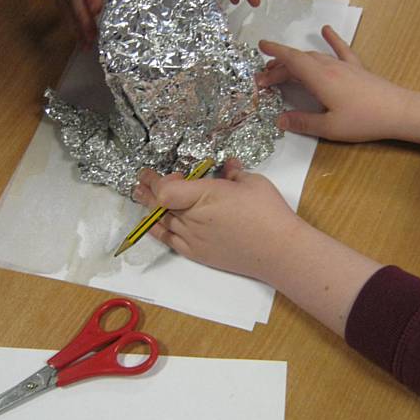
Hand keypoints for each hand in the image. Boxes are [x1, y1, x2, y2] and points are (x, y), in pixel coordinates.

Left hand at [133, 159, 302, 281]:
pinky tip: (152, 223)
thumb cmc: (268, 213)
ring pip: (161, 221)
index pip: (165, 189)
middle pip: (158, 204)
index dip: (161, 179)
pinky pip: (169, 240)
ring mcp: (193, 238)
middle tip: (140, 180)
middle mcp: (193, 218)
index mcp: (204, 195)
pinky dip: (158, 229)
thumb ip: (233, 172)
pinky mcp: (197, 253)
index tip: (171, 173)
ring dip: (149, 208)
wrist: (278, 251)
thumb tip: (227, 166)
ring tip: (140, 196)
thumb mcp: (252, 181)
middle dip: (147, 189)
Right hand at [257, 25, 410, 141]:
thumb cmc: (364, 120)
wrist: (398, 112)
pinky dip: (331, 39)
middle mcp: (329, 67)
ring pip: (314, 57)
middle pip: (299, 61)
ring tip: (282, 69)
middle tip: (264, 79)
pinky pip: (340, 50)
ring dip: (296, 60)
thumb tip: (280, 120)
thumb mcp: (329, 127)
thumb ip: (303, 122)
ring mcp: (344, 66)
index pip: (291, 61)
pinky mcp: (356, 68)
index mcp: (320, 79)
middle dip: (278, 67)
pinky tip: (326, 30)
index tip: (259, 47)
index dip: (274, 53)